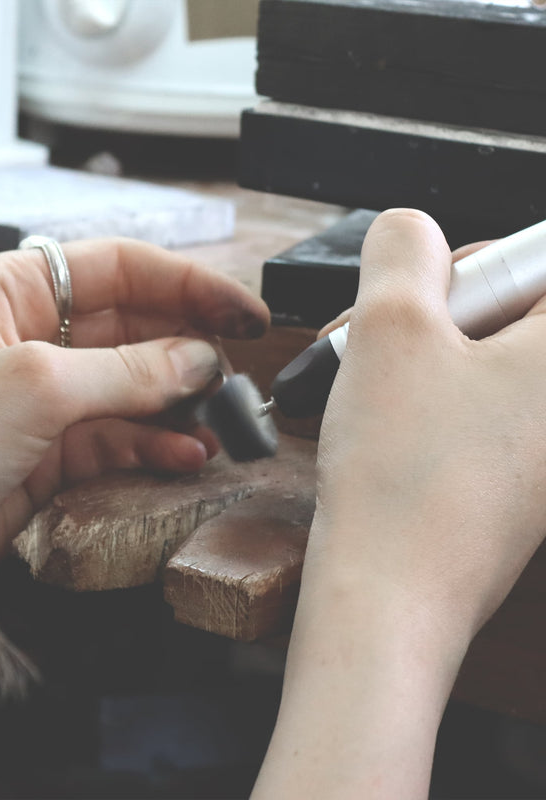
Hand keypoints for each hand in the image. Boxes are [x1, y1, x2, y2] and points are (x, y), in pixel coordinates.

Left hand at [0, 238, 267, 628]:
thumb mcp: (36, 387)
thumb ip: (128, 371)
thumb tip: (199, 359)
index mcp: (9, 291)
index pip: (119, 268)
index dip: (188, 283)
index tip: (243, 309)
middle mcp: (25, 337)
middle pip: (130, 325)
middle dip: (187, 345)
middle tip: (238, 369)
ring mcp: (38, 397)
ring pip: (129, 385)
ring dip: (177, 401)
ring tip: (221, 417)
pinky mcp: (45, 452)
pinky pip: (115, 436)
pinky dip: (152, 443)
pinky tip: (185, 452)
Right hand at [313, 210, 545, 637]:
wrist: (392, 594)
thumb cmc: (401, 473)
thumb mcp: (389, 329)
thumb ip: (402, 251)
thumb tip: (410, 229)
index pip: (540, 260)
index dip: (469, 267)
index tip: (421, 300)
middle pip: (512, 311)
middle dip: (431, 314)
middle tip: (374, 342)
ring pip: (484, 362)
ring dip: (419, 358)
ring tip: (365, 387)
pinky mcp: (524, 479)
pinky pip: (479, 409)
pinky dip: (430, 401)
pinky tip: (386, 422)